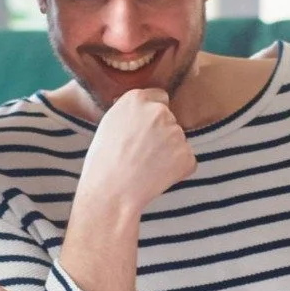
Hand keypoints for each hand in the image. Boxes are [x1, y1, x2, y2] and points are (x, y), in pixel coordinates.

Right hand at [78, 89, 196, 213]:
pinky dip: (177, 170)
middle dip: (162, 134)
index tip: (145, 130)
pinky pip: (186, 161)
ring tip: (146, 168)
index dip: (152, 116)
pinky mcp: (186, 155)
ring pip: (178, 141)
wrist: (111, 192)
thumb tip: (141, 113)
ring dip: (169, 153)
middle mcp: (159, 111)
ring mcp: (176, 133)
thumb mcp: (108, 125)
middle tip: (142, 153)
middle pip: (170, 119)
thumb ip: (130, 113)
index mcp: (137, 99)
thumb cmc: (103, 162)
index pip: (159, 98)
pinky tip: (157, 177)